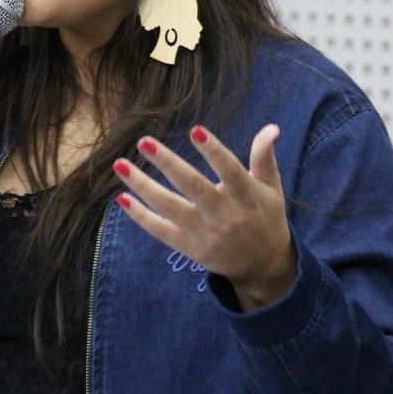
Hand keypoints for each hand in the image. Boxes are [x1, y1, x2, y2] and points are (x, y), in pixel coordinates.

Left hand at [112, 124, 296, 310]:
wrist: (263, 266)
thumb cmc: (265, 216)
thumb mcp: (271, 187)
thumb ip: (264, 158)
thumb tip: (271, 128)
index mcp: (247, 197)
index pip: (230, 171)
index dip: (213, 151)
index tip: (194, 129)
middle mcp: (225, 216)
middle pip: (192, 187)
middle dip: (167, 163)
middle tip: (144, 141)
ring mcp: (205, 234)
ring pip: (169, 208)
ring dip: (142, 186)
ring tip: (120, 165)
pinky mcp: (190, 249)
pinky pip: (161, 231)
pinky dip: (141, 216)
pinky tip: (122, 197)